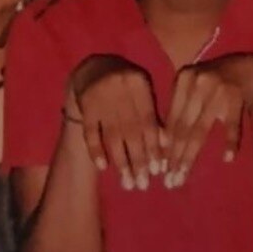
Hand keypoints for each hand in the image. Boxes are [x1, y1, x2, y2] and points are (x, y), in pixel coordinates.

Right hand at [67, 54, 163, 190]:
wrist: (94, 66)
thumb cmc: (128, 85)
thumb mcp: (144, 93)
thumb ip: (154, 116)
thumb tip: (167, 146)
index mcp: (139, 83)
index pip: (148, 121)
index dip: (153, 147)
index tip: (158, 171)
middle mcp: (119, 88)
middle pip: (130, 131)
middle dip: (138, 160)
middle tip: (143, 185)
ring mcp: (100, 97)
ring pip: (112, 135)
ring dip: (120, 162)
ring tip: (128, 184)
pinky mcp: (84, 104)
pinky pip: (90, 131)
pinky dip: (96, 150)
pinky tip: (103, 168)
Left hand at [165, 52, 252, 185]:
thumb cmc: (218, 84)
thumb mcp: (196, 88)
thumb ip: (180, 109)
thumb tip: (161, 144)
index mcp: (183, 78)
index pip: (171, 119)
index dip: (165, 146)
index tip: (160, 170)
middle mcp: (198, 80)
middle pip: (183, 127)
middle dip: (174, 157)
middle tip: (169, 182)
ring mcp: (218, 87)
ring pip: (201, 129)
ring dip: (191, 155)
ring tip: (183, 176)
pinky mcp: (238, 95)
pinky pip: (232, 124)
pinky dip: (231, 141)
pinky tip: (227, 158)